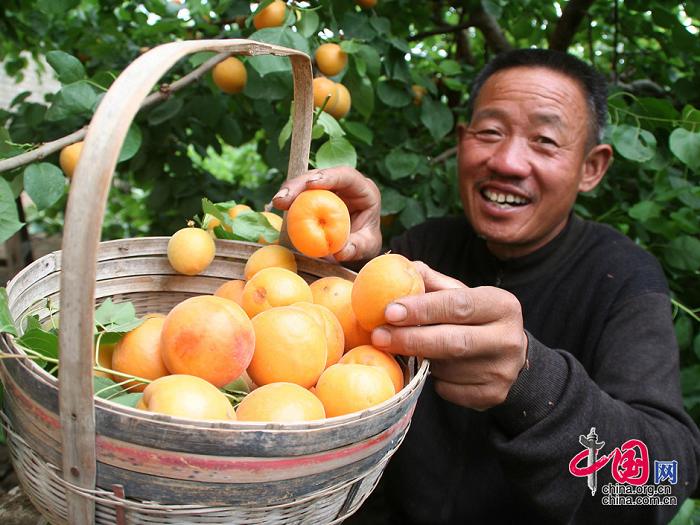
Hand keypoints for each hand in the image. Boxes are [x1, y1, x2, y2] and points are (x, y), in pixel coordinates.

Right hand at [272, 166, 381, 261]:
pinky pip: (300, 193)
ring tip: (277, 202)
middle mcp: (345, 184)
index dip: (328, 176)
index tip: (311, 184)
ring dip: (290, 190)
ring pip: (306, 181)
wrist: (359, 243)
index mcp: (364, 190)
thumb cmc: (366, 242)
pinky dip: (289, 199)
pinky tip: (278, 205)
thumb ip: (357, 248)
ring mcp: (329, 187)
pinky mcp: (315, 194)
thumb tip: (340, 252)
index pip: (346, 175)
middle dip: (300, 183)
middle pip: (320, 175)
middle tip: (284, 198)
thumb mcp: (367, 247)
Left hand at [371, 262, 527, 409]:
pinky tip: (435, 368)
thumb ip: (431, 282)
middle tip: (378, 336)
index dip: (422, 309)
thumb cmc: (474, 318)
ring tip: (414, 349)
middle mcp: (508, 338)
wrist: (508, 354)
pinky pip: (449, 390)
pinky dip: (434, 380)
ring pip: (447, 369)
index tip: (389, 311)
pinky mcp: (494, 394)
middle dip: (411, 339)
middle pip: (453, 341)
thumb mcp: (460, 294)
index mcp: (501, 305)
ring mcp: (503, 370)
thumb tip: (399, 268)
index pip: (458, 305)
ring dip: (422, 360)